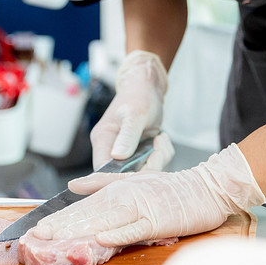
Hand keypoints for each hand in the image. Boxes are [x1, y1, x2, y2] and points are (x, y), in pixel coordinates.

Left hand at [29, 143, 265, 247]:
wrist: (206, 187)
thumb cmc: (169, 188)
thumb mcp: (133, 181)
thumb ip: (100, 183)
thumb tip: (72, 185)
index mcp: (117, 188)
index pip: (84, 204)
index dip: (60, 216)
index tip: (37, 228)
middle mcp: (125, 195)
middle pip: (88, 212)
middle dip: (62, 224)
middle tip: (37, 235)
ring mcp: (141, 207)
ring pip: (105, 219)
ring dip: (80, 229)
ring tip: (57, 239)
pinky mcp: (158, 220)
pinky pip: (135, 228)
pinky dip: (118, 233)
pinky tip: (101, 238)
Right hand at [91, 50, 173, 170]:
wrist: (148, 86)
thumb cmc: (138, 96)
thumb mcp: (134, 115)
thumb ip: (127, 136)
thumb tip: (117, 157)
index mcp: (103, 140)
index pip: (103, 171)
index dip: (122, 178)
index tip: (142, 170)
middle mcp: (111, 150)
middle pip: (126, 176)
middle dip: (148, 165)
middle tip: (158, 146)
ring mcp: (126, 153)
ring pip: (143, 172)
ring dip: (158, 158)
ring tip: (160, 139)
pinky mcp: (139, 153)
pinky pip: (152, 164)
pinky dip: (162, 154)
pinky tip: (160, 139)